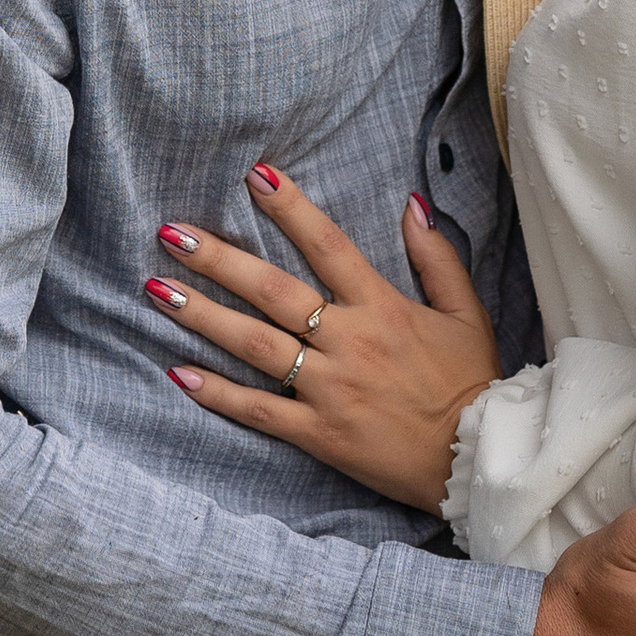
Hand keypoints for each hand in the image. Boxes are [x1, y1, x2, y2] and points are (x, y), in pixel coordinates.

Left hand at [147, 160, 499, 509]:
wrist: (477, 459)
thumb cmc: (472, 383)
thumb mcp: (467, 312)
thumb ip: (436, 256)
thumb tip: (411, 203)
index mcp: (383, 308)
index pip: (327, 245)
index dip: (290, 208)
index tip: (255, 175)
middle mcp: (349, 342)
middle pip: (272, 290)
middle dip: (218, 258)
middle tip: (171, 232)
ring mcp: (329, 389)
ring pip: (254, 344)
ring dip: (202, 315)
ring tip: (157, 288)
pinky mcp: (318, 433)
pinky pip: (257, 410)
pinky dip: (217, 392)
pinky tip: (178, 372)